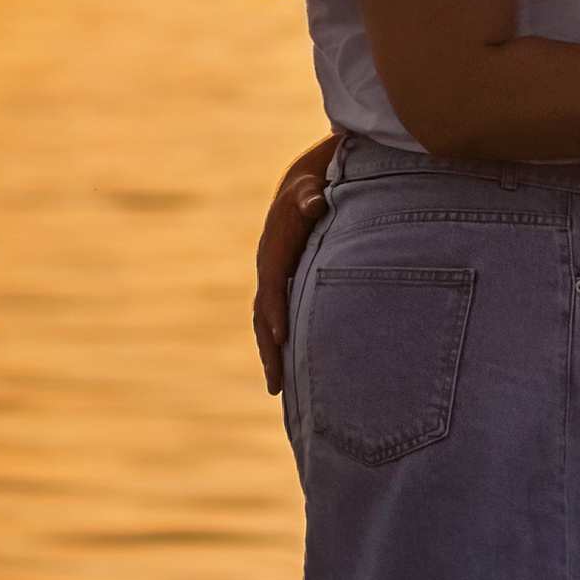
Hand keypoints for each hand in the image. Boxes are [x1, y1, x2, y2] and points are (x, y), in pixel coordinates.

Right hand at [253, 144, 333, 394]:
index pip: (273, 288)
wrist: (300, 191)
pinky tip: (291, 368)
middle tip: (276, 384)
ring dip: (271, 356)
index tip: (284, 339)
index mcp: (273, 253)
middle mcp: (268, 272)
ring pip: (267, 325)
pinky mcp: (282, 288)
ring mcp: (273, 282)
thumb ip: (311, 197)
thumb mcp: (309, 189)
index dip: (277, 312)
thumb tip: (316, 201)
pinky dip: (279, 344)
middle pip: (264, 317)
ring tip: (278, 390)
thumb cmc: (308, 191)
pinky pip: (277, 320)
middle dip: (269, 350)